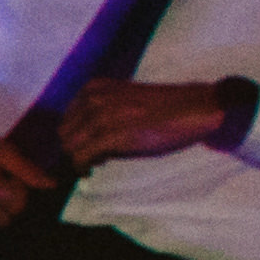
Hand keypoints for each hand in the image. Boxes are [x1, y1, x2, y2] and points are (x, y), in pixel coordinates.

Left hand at [54, 75, 242, 163]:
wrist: (195, 108)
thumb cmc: (163, 109)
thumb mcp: (123, 101)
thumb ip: (100, 113)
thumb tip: (82, 140)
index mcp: (94, 88)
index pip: (66, 119)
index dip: (74, 138)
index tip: (85, 148)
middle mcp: (94, 99)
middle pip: (64, 134)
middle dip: (74, 149)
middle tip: (90, 159)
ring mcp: (102, 116)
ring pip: (69, 147)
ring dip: (78, 160)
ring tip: (95, 164)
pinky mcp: (113, 135)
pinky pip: (81, 157)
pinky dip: (82, 168)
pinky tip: (92, 171)